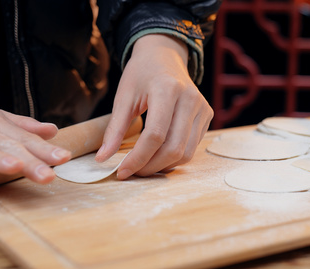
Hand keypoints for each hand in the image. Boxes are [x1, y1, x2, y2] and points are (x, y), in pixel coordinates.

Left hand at [95, 34, 213, 178]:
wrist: (164, 56)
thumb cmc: (141, 74)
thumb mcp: (123, 97)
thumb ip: (114, 129)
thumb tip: (102, 158)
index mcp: (167, 90)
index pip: (155, 135)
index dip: (137, 158)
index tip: (122, 171)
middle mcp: (190, 99)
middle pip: (173, 148)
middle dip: (150, 167)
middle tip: (131, 172)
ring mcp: (202, 108)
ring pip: (186, 153)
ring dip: (163, 166)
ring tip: (143, 165)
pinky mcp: (207, 116)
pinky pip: (192, 147)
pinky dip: (173, 157)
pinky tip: (157, 155)